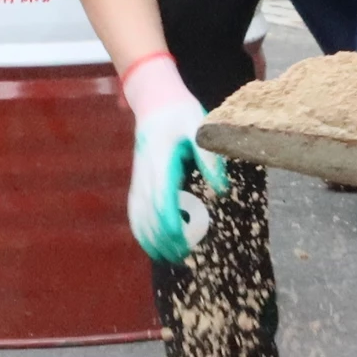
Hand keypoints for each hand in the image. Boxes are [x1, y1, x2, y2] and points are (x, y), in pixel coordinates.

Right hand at [119, 52, 226, 265]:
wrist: (154, 100)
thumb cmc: (180, 113)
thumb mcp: (199, 128)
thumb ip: (209, 159)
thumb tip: (221, 191)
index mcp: (160, 160)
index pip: (161, 200)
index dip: (171, 224)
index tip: (184, 241)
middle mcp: (145, 172)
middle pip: (148, 213)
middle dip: (163, 238)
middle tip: (183, 255)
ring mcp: (138, 177)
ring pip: (138, 214)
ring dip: (151, 238)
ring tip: (170, 256)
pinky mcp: (137, 180)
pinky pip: (134, 209)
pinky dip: (141, 229)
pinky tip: (152, 243)